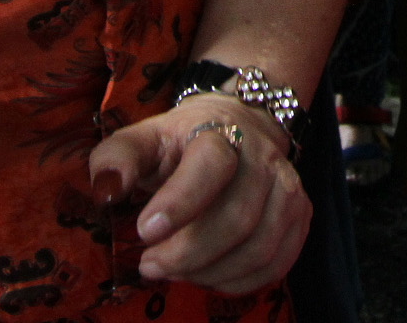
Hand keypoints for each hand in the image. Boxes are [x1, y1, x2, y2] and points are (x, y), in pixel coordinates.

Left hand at [87, 96, 309, 294]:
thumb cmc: (180, 141)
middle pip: (238, 218)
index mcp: (219, 132)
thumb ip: (116, 160)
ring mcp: (287, 185)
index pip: (210, 167)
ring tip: (176, 272)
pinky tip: (208, 277)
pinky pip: (278, 262)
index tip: (143, 233)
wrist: (236, 125)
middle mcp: (263, 157)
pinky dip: (240, 282)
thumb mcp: (142, 139)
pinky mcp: (300, 213)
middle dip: (188, 254)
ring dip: (211, 272)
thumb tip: (107, 192)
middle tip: (150, 266)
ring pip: (260, 246)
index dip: (179, 204)